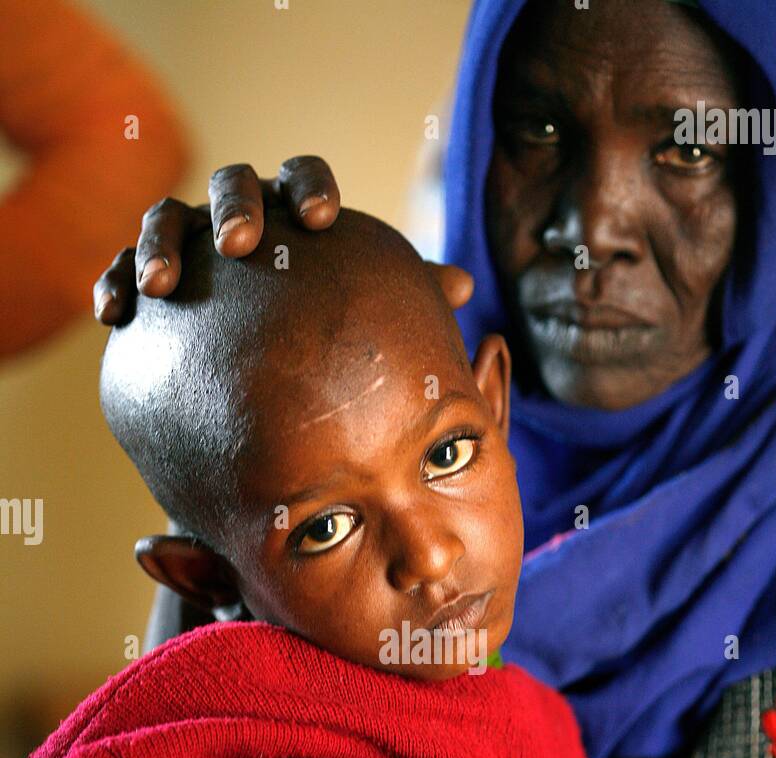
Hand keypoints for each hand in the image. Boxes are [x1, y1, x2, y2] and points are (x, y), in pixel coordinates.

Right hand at [93, 156, 473, 322]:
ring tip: (164, 284)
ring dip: (162, 243)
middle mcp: (239, 214)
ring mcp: (189, 239)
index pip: (303, 177)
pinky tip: (113, 312)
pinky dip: (114, 282)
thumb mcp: (361, 307)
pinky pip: (120, 267)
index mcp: (292, 211)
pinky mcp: (146, 275)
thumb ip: (404, 292)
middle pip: (232, 183)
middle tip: (241, 242)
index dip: (311, 189)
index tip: (322, 220)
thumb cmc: (322, 324)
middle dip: (234, 207)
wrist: (258, 362)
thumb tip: (462, 288)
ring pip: (166, 217)